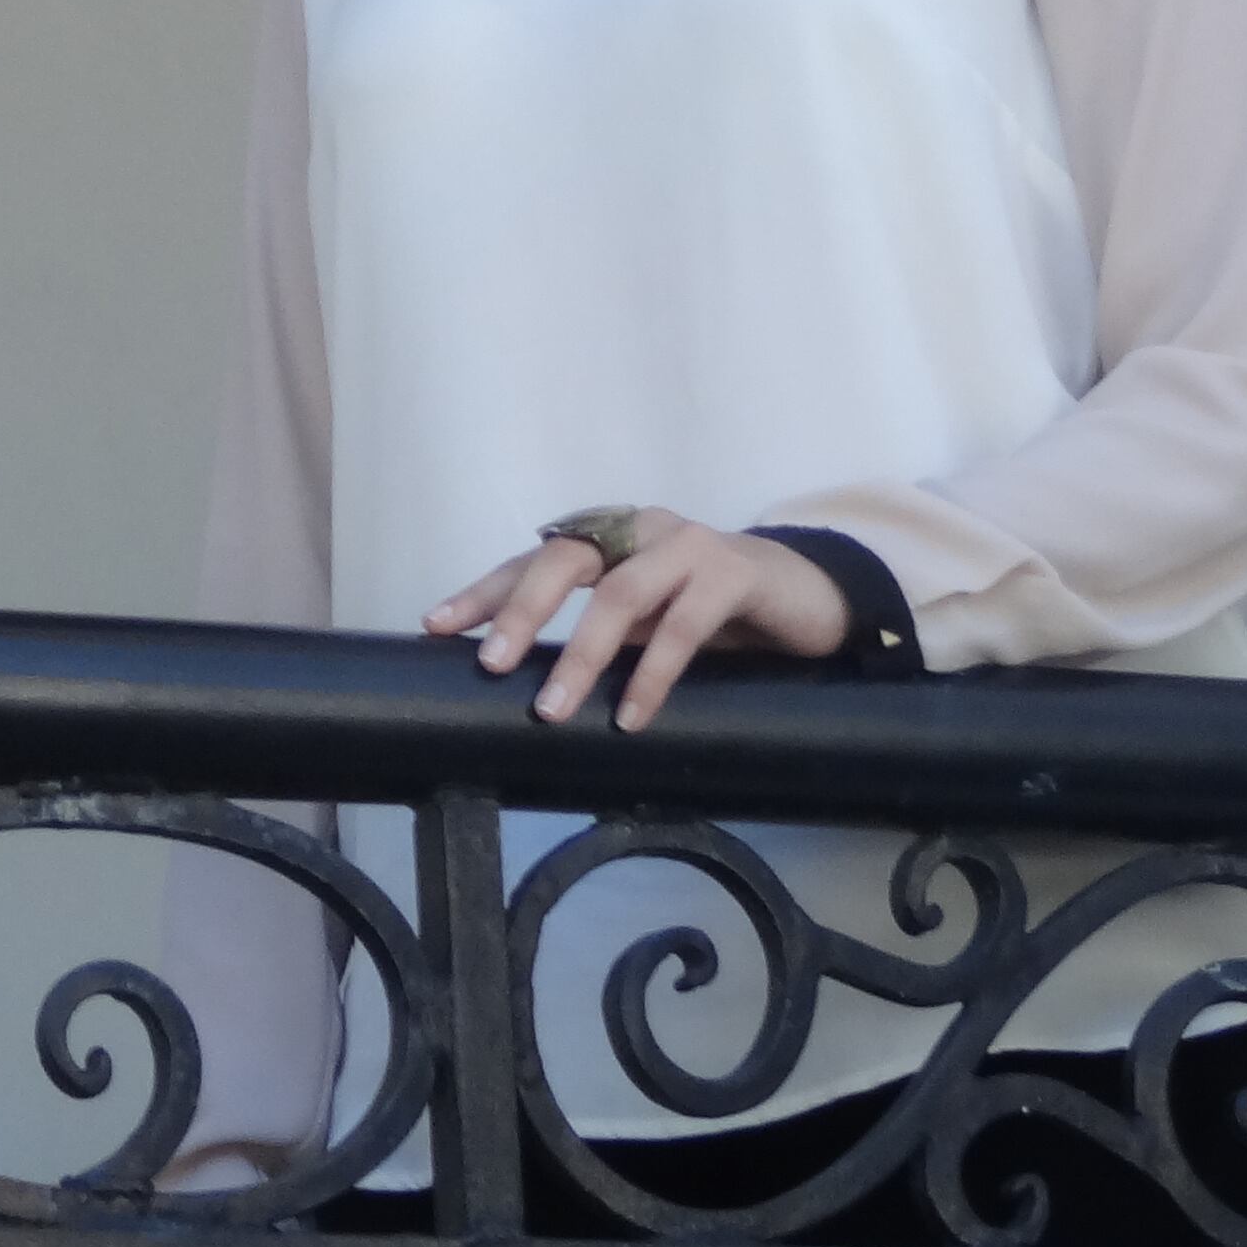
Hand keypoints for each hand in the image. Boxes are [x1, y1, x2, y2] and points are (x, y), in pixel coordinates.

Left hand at [425, 513, 845, 728]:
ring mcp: (688, 545)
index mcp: (609, 537)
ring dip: (582, 654)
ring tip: (552, 710)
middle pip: (565, 559)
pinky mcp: (735, 572)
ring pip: (621, 594)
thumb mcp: (645, 620)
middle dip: (521, 610)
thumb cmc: (713, 610)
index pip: (533, 560)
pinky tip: (632, 716)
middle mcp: (640, 529)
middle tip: (490, 662)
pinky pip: (684, 624)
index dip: (485, 592)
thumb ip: (598, 632)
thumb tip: (528, 679)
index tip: (436, 626)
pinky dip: (652, 674)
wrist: (810, 594)